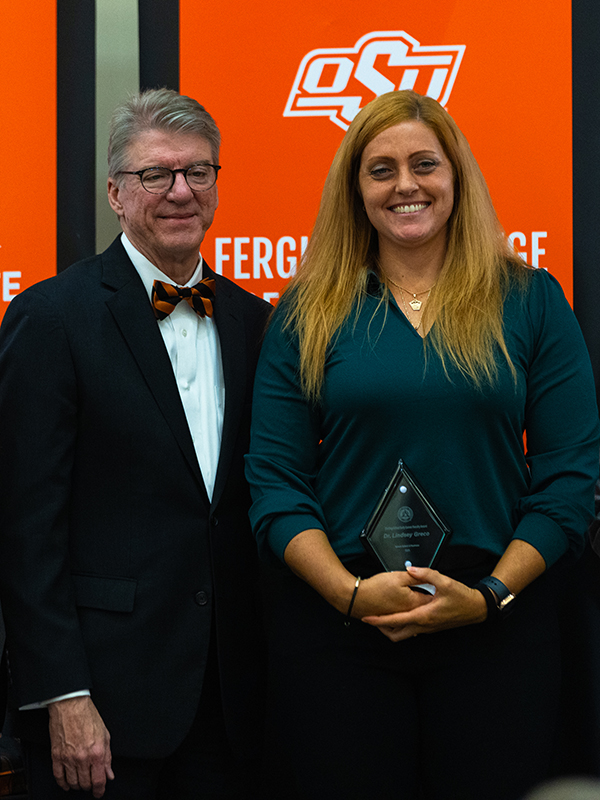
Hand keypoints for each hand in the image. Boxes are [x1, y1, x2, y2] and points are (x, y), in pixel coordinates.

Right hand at [48, 696, 113, 796]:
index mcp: (97, 752)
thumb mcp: (105, 735)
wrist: (70, 706)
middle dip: (89, 786)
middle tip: (91, 783)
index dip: (100, 790)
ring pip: (73, 782)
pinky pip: (59, 776)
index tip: (99, 792)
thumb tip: (109, 773)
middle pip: (85, 784)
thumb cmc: (88, 716)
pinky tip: (67, 784)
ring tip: (80, 782)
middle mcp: (82, 758)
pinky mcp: (56, 756)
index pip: (98, 780)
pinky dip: (63, 783)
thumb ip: (108, 757)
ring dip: (77, 785)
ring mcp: (68, 758)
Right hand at [351, 569, 434, 618]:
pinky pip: (403, 625)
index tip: (439, 588)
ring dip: (421, 614)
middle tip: (435, 596)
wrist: (357, 598)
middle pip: (426, 611)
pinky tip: (408, 618)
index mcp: (413, 603)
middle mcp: (409, 614)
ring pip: (416, 620)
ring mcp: (400, 619)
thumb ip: (415, 576)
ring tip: (424, 607)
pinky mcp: (391, 621)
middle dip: (431, 604)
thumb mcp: (398, 576)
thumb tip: (425, 575)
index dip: (437, 592)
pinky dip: (407, 623)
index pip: (432, 599)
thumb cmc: (376, 589)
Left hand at [361, 565, 487, 641]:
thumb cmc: (462, 598)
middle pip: (396, 634)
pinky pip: (411, 630)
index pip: (396, 620)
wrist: (476, 609)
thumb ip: (427, 574)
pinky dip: (401, 626)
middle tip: (371, 619)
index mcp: (424, 616)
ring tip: (381, 616)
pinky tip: (399, 615)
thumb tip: (411, 569)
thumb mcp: (445, 582)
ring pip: (403, 634)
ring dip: (391, 628)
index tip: (366, 617)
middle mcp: (424, 625)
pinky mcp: (430, 627)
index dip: (379, 620)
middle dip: (381, 628)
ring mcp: (427, 628)